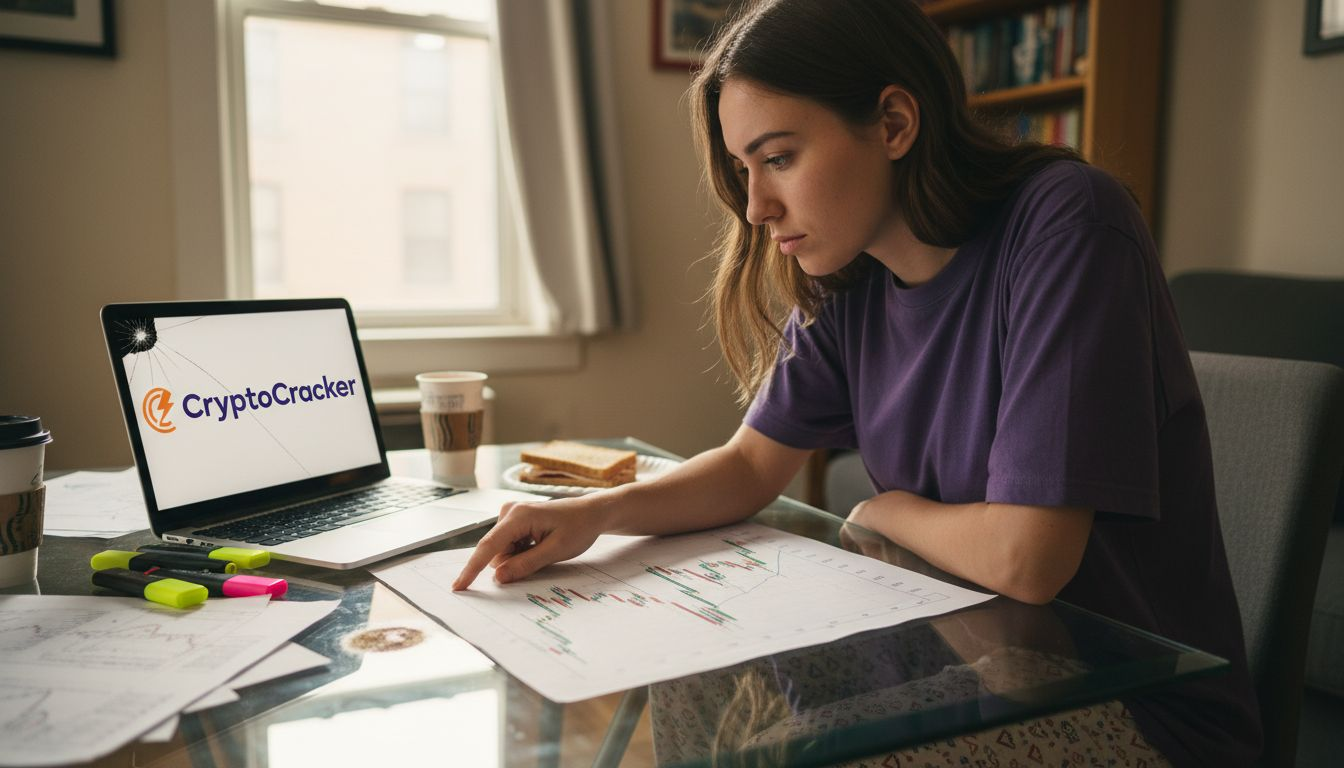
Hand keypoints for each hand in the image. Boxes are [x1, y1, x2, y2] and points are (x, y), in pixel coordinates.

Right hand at [451, 495, 609, 589]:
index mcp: (518, 516)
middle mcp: (509, 512)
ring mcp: (511, 514)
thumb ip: (525, 565)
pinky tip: (540, 544)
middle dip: (512, 562)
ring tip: (544, 547)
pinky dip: (521, 551)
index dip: (472, 569)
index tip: (458, 587)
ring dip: (518, 557)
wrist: (592, 512)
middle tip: (542, 555)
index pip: (488, 547)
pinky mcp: (514, 520)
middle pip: (496, 551)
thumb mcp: (555, 551)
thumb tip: (498, 578)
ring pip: (502, 550)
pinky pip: (508, 545)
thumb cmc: (579, 528)